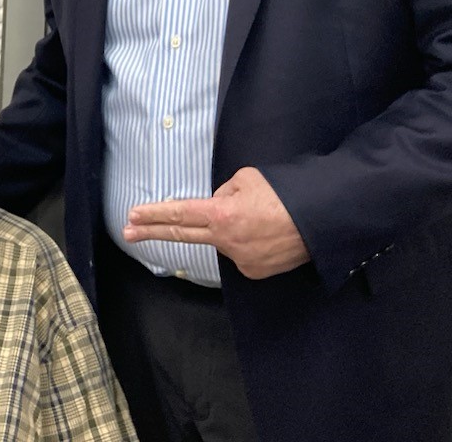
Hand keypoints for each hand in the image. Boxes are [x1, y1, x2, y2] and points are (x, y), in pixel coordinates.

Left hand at [122, 166, 310, 278]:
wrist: (323, 222)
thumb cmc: (285, 194)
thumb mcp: (246, 179)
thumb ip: (222, 193)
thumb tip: (214, 205)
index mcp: (222, 214)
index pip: (180, 214)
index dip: (154, 215)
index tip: (132, 217)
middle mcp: (226, 241)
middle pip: (182, 235)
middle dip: (152, 232)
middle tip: (128, 232)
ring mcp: (240, 260)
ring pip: (223, 240)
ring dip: (230, 229)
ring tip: (261, 218)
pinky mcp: (255, 272)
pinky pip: (241, 252)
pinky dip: (247, 242)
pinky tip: (267, 234)